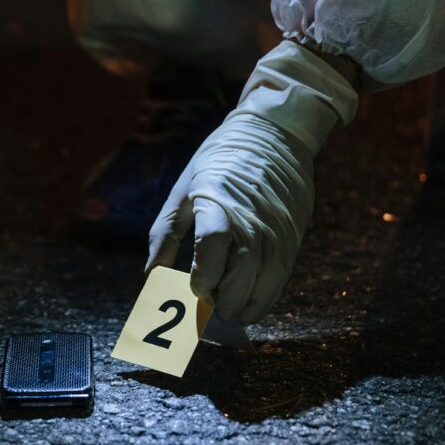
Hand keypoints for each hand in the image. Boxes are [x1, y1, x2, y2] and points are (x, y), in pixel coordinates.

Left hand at [145, 41, 357, 323]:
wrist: (276, 133)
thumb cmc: (220, 160)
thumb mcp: (184, 188)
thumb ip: (166, 233)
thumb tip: (151, 275)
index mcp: (218, 200)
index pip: (213, 246)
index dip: (202, 275)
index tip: (194, 289)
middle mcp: (252, 218)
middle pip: (240, 273)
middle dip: (221, 300)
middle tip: (207, 307)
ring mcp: (277, 228)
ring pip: (264, 282)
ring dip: (244, 305)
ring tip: (227, 312)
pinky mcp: (293, 235)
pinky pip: (280, 277)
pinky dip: (265, 298)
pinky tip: (249, 305)